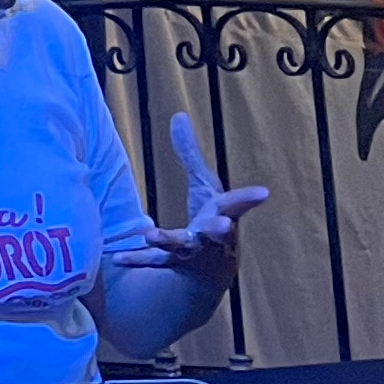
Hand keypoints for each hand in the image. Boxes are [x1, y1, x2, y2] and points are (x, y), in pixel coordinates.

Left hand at [111, 110, 270, 281]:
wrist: (212, 269)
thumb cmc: (211, 220)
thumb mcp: (204, 186)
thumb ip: (190, 154)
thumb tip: (178, 115)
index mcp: (223, 213)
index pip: (237, 203)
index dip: (249, 198)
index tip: (264, 193)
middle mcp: (212, 235)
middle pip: (218, 232)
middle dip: (219, 229)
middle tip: (225, 227)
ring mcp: (194, 251)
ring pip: (183, 247)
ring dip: (167, 241)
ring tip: (150, 234)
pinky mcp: (174, 264)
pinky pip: (155, 262)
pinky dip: (139, 259)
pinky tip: (119, 258)